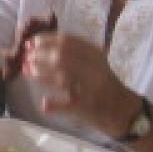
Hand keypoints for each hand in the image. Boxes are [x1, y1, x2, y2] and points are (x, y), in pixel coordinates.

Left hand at [23, 32, 139, 137]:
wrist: (126, 112)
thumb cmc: (106, 86)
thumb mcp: (94, 63)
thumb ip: (74, 53)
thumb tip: (42, 46)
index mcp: (95, 55)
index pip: (67, 41)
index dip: (45, 40)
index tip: (30, 42)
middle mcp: (94, 69)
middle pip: (62, 56)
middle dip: (39, 55)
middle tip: (26, 57)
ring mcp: (92, 88)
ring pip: (62, 77)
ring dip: (41, 73)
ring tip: (27, 71)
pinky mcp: (89, 107)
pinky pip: (68, 104)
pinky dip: (54, 104)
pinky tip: (44, 103)